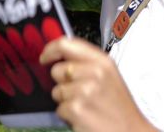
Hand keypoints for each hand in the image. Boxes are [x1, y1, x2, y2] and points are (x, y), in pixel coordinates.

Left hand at [39, 37, 154, 131]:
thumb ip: (86, 63)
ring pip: (56, 92)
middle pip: (57, 71)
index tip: (44, 57)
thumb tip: (57, 57)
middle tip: (82, 95)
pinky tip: (86, 119)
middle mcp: (94, 73)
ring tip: (87, 108)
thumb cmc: (119, 107)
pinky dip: (69, 116)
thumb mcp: (109, 76)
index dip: (50, 50)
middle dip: (63, 84)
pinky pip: (59, 109)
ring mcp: (84, 91)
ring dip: (67, 102)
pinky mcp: (77, 109)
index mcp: (102, 61)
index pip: (66, 44)